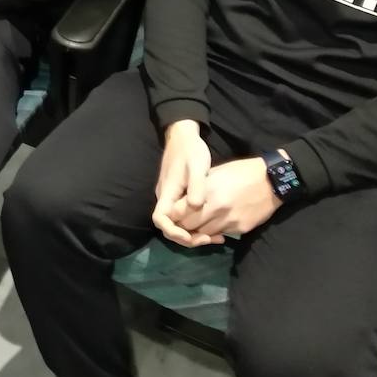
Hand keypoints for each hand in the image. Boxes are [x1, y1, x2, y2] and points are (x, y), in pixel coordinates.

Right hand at [152, 120, 212, 246]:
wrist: (184, 135)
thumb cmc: (190, 150)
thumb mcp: (197, 166)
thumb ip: (196, 186)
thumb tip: (197, 207)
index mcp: (167, 192)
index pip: (161, 220)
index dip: (173, 232)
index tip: (190, 236)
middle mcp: (165, 198)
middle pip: (169, 226)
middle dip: (187, 237)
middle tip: (210, 240)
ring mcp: (171, 197)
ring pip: (177, 222)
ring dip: (193, 233)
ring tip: (215, 237)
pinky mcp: (178, 195)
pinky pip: (183, 216)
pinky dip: (196, 225)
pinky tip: (213, 225)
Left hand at [178, 156, 281, 241]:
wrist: (272, 181)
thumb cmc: (241, 172)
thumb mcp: (215, 173)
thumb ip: (198, 187)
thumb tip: (183, 199)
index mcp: (208, 191)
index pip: (179, 212)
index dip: (174, 214)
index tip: (174, 211)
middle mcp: (217, 209)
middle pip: (188, 226)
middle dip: (183, 225)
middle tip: (183, 220)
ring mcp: (229, 221)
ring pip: (203, 234)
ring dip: (198, 230)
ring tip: (198, 223)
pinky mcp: (240, 229)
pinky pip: (220, 234)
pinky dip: (214, 232)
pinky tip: (215, 225)